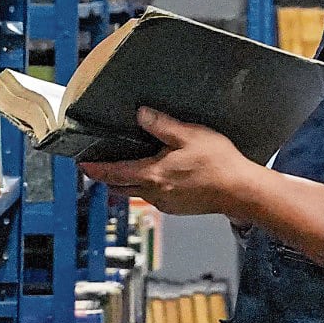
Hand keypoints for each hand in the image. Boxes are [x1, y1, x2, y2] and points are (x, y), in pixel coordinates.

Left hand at [81, 108, 253, 218]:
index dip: (96, 169)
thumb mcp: (190, 135)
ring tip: (125, 169)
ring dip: (127, 183)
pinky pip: (154, 197)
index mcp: (153, 174)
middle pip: (121, 187)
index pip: (115, 173)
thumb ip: (162, 125)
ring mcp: (166, 203)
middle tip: (96, 168)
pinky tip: (157, 177)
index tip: (82, 165)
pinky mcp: (177, 208)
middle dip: (107, 178)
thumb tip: (141, 114)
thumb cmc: (218, 163)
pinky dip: (147, 187)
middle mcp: (155, 193)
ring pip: (137, 193)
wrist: (241, 191)